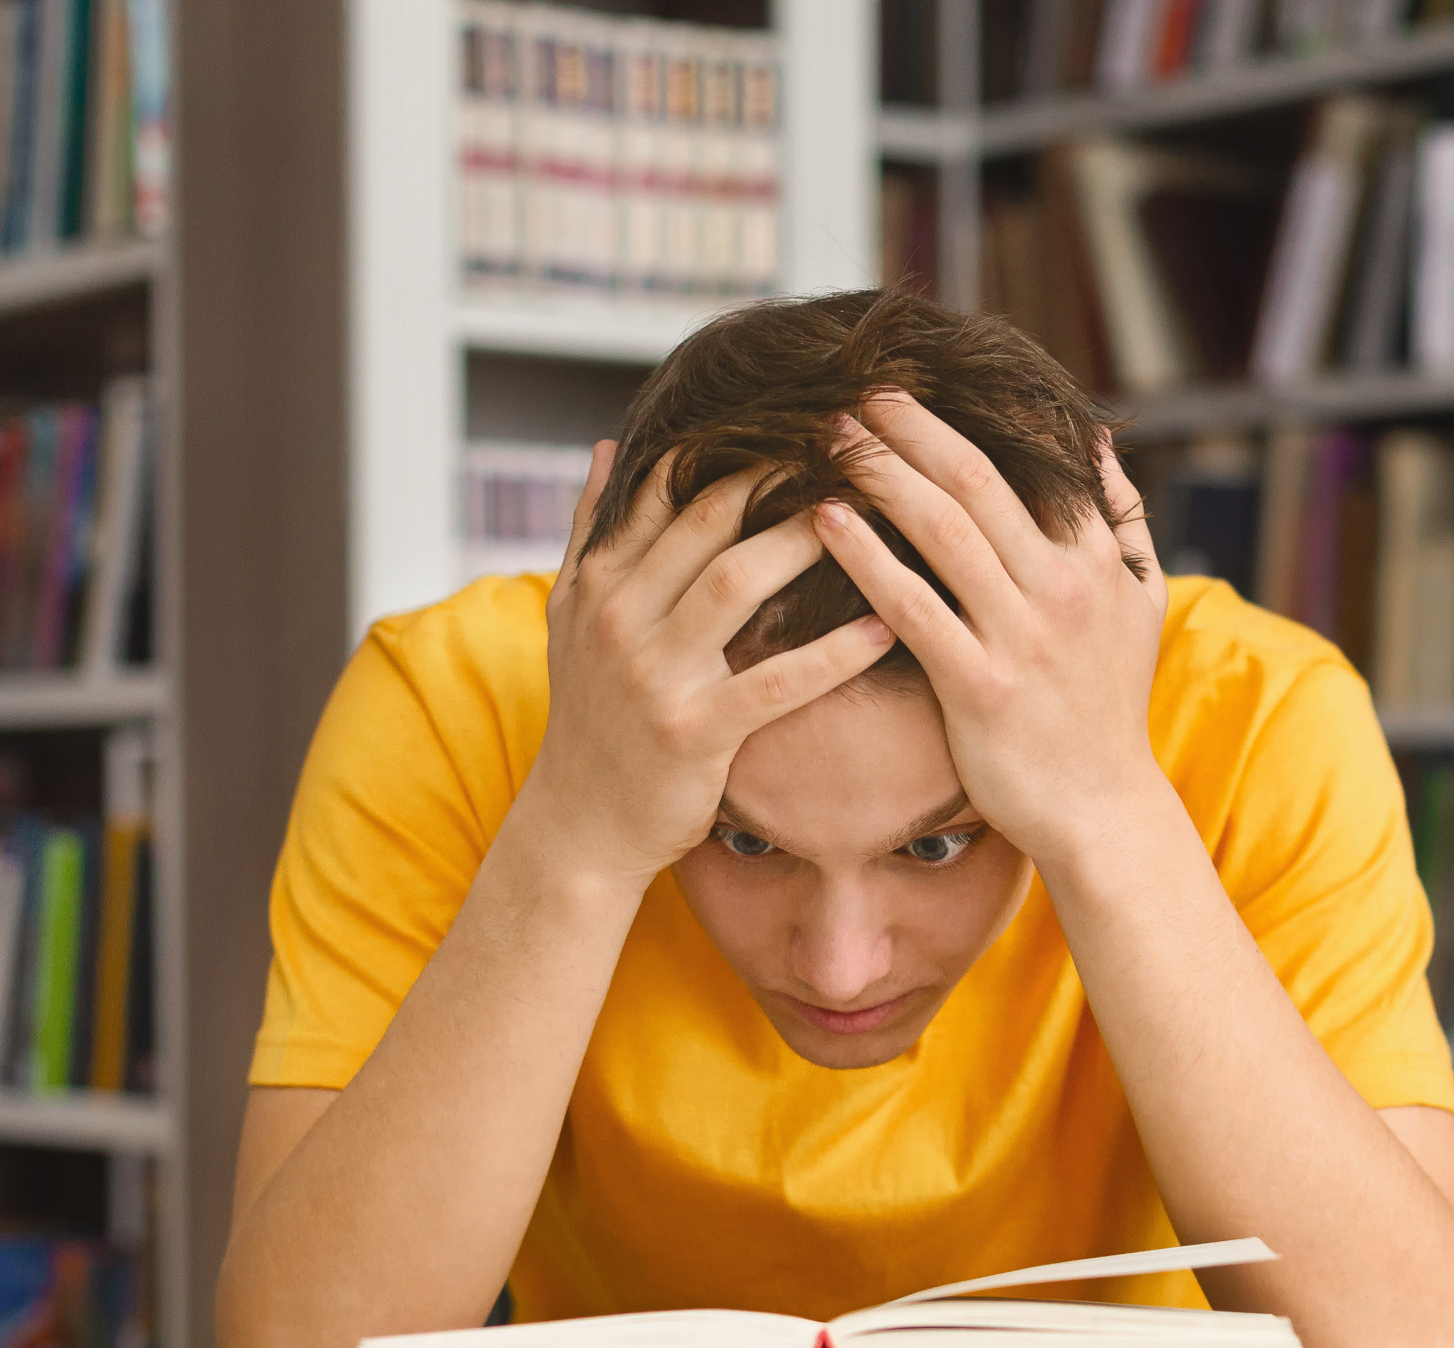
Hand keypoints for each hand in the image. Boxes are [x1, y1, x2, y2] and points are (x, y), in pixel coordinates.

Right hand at [522, 442, 896, 888]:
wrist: (579, 827)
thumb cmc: (590, 718)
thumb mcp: (568, 618)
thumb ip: (589, 531)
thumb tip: (608, 446)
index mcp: (601, 581)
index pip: (665, 487)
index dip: (730, 443)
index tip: (796, 414)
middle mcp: (620, 617)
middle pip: (708, 520)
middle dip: (781, 476)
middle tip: (850, 445)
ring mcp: (654, 674)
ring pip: (738, 583)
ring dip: (807, 542)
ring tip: (873, 511)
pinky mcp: (694, 733)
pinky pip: (775, 682)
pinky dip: (833, 654)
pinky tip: (884, 628)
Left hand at [810, 395, 1171, 870]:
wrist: (1099, 808)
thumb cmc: (1108, 704)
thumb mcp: (1141, 601)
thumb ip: (1121, 517)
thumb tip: (1097, 440)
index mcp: (1093, 559)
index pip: (1027, 463)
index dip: (963, 419)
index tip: (909, 386)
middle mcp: (1061, 588)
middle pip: (975, 482)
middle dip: (909, 430)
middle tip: (852, 392)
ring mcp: (1021, 637)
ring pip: (942, 532)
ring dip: (881, 477)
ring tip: (829, 440)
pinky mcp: (980, 688)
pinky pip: (913, 608)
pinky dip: (868, 558)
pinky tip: (825, 522)